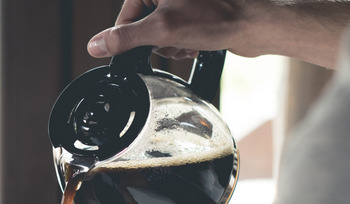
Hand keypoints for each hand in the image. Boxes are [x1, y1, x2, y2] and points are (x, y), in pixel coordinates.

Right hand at [88, 0, 257, 59]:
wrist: (254, 25)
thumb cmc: (217, 17)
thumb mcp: (162, 30)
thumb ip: (125, 37)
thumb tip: (96, 45)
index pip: (126, 15)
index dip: (130, 36)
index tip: (132, 52)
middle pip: (144, 24)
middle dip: (157, 41)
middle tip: (174, 41)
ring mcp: (183, 2)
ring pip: (161, 32)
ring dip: (172, 44)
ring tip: (189, 42)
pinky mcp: (196, 13)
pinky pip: (177, 33)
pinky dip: (184, 43)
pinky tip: (197, 45)